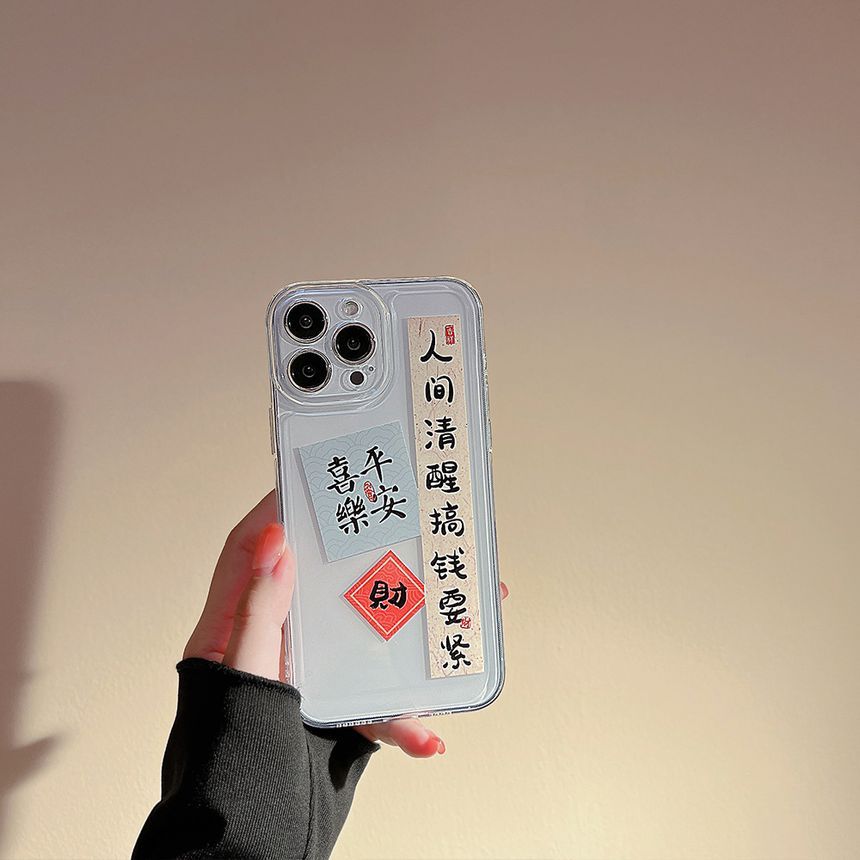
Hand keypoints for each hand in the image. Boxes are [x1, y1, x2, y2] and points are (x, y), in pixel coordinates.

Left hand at [184, 491, 507, 757]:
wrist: (246, 846)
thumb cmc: (228, 767)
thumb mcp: (244, 680)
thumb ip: (258, 614)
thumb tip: (274, 543)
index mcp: (233, 632)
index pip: (248, 551)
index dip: (277, 512)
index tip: (313, 482)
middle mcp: (271, 649)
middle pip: (321, 587)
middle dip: (369, 564)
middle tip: (410, 537)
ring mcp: (302, 682)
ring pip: (359, 641)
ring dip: (407, 640)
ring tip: (455, 624)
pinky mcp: (327, 716)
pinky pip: (372, 702)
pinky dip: (402, 718)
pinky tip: (428, 734)